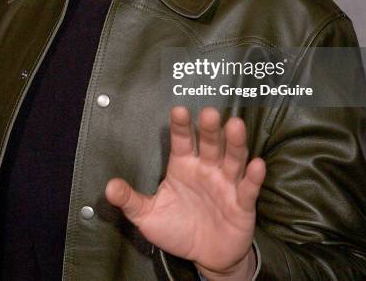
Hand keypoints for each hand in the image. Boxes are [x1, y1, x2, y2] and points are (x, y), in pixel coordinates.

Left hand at [105, 106, 265, 277]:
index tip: (178, 110)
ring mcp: (226, 183)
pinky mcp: (242, 203)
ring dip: (234, 143)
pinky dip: (253, 176)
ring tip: (236, 126)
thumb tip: (108, 188)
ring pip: (232, 158)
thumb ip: (131, 201)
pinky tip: (257, 164)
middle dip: (209, 128)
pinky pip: (248, 188)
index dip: (180, 126)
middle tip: (209, 112)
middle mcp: (206, 168)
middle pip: (209, 143)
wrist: (207, 256)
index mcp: (183, 166)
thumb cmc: (178, 228)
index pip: (181, 140)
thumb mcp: (149, 216)